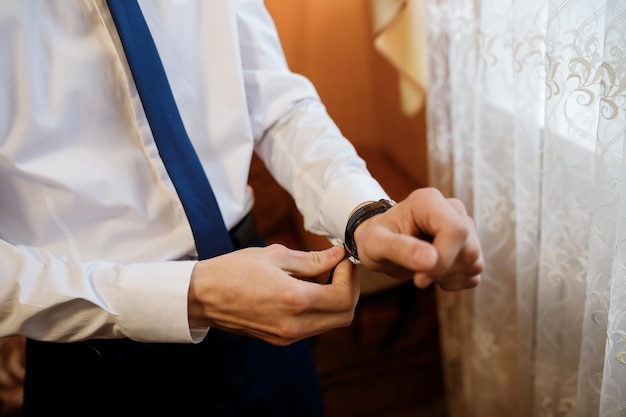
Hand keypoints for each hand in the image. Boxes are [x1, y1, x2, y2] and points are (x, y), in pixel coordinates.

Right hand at [187, 244, 357, 345]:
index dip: (350, 277)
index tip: (343, 260)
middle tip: (340, 269)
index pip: (343, 297)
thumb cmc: (234, 270)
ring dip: (336, 301)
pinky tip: (309, 290)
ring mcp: (287, 336)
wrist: (202, 297)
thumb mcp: (275, 256)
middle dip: (349, 290)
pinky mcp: (280, 340)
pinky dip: (321, 309)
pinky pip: (314, 327)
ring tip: (324, 277)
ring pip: (331, 323)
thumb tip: (338, 256)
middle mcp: (294, 324)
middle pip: (344, 316)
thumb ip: (311, 259)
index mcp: (293, 300)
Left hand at [353, 188, 482, 290]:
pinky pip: (474, 271)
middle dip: (443, 270)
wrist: (382, 244)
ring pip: (475, 261)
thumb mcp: (375, 244)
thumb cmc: (375, 239)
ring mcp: (464, 226)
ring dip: (448, 276)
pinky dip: (455, 281)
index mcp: (429, 201)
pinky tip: (434, 274)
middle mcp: (452, 209)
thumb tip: (431, 260)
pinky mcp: (469, 245)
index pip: (456, 230)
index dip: (443, 259)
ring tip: (422, 271)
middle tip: (417, 276)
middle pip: (469, 248)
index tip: (420, 279)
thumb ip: (400, 249)